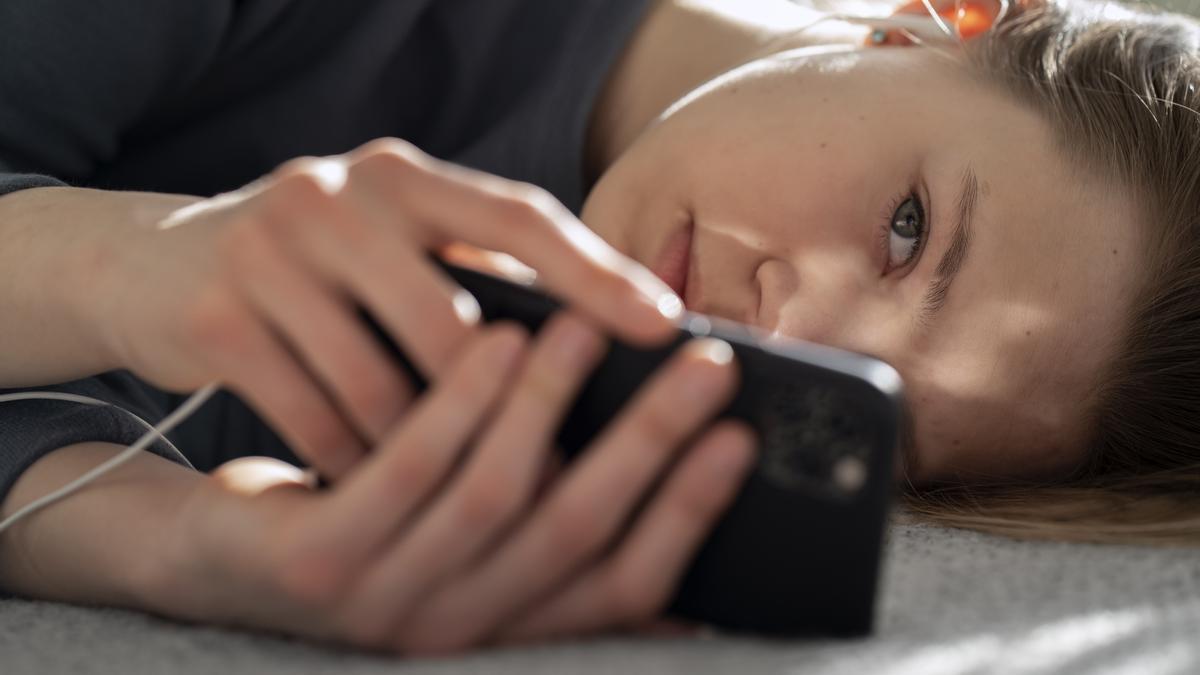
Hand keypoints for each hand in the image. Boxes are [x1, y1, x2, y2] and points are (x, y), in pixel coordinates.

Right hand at [98, 138, 681, 481]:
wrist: (159, 266)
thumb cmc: (319, 266)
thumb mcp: (394, 242)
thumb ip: (475, 271)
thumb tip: (594, 336)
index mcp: (402, 176)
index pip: (518, 217)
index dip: (595, 274)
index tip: (662, 326)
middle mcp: (335, 198)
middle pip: (451, 320)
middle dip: (505, 410)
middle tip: (559, 472)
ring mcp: (270, 254)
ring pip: (379, 382)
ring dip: (426, 452)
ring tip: (468, 499)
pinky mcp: (218, 318)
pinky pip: (312, 415)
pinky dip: (354, 460)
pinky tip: (382, 488)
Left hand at [149, 313, 754, 655]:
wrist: (223, 556)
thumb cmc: (377, 515)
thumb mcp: (468, 526)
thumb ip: (554, 512)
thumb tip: (676, 475)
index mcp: (511, 618)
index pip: (625, 582)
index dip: (688, 511)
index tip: (739, 438)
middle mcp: (463, 625)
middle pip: (576, 532)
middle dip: (650, 445)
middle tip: (704, 367)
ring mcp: (389, 602)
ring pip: (496, 496)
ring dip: (553, 406)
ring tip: (589, 330)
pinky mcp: (322, 562)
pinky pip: (405, 473)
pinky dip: (460, 404)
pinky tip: (495, 339)